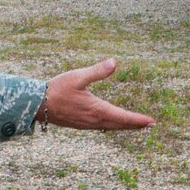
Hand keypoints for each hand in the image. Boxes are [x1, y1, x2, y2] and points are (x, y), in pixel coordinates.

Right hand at [38, 59, 154, 131]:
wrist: (37, 104)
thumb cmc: (57, 89)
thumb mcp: (78, 76)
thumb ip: (97, 71)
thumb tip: (114, 62)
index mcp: (97, 110)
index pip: (123, 116)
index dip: (138, 120)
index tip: (151, 121)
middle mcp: (94, 120)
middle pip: (120, 124)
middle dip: (135, 125)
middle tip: (150, 124)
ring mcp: (87, 124)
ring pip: (111, 127)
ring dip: (124, 126)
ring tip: (136, 125)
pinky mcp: (81, 125)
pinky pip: (102, 127)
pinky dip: (112, 126)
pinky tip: (112, 123)